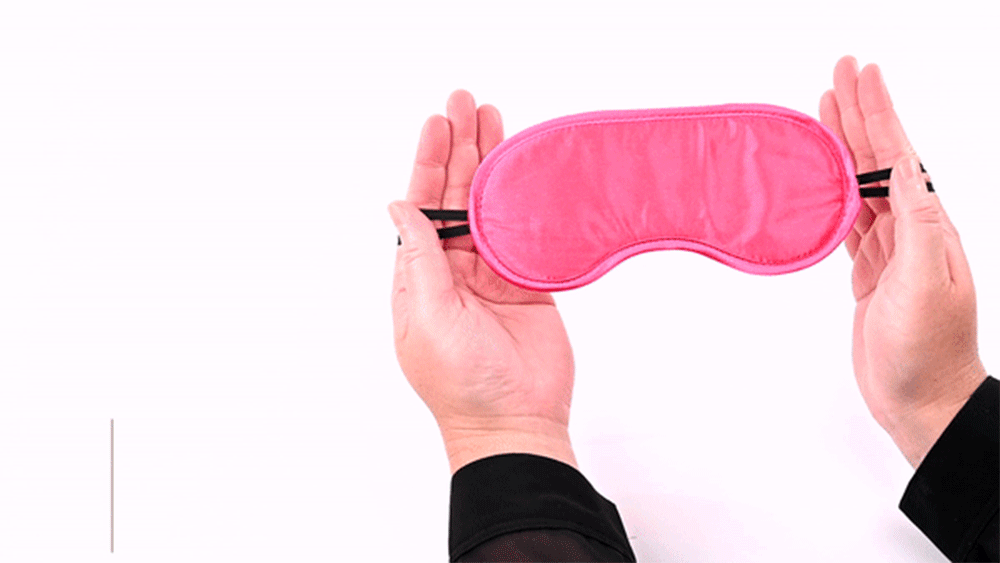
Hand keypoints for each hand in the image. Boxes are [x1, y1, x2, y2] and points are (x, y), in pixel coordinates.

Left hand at [388, 90, 577, 474]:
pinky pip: (526, 232)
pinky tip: (527, 170)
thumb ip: (420, 259)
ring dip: (492, 166)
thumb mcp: (429, 317)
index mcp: (419, 278)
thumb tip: (399, 207)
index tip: (438, 124)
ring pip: (491, 207)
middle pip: (456, 197)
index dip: (428, 162)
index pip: (421, 207)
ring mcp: (492, 276)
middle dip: (460, 150)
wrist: (515, 424)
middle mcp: (454, 271)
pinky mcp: (527, 285)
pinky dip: (527, 201)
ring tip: (495, 120)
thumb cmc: (462, 384)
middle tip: (467, 103)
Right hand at [819, 56, 987, 467]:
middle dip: (859, 114)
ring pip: (860, 184)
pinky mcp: (869, 272)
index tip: (862, 75)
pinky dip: (832, 193)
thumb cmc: (926, 349)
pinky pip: (847, 220)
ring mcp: (889, 250)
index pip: (898, 154)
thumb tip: (904, 168)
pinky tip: (821, 179)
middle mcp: (911, 229)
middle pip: (878, 158)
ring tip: (825, 112)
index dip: (879, 112)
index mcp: (928, 225)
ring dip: (843, 146)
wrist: (921, 398)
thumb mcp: (925, 282)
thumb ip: (918, 224)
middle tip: (839, 74)